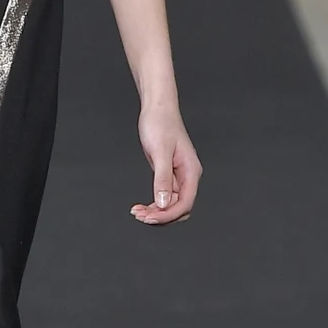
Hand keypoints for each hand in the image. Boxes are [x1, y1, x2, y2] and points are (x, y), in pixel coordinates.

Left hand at [132, 103, 201, 226]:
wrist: (157, 109)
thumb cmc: (160, 124)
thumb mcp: (160, 151)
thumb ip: (162, 178)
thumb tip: (163, 203)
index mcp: (191, 171)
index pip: (185, 203)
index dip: (168, 215)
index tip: (149, 218)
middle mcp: (187, 176)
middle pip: (179, 208)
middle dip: (161, 216)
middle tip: (139, 215)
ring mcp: (178, 177)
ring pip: (170, 205)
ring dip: (155, 212)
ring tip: (137, 212)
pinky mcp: (168, 174)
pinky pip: (164, 197)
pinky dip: (153, 204)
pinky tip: (141, 206)